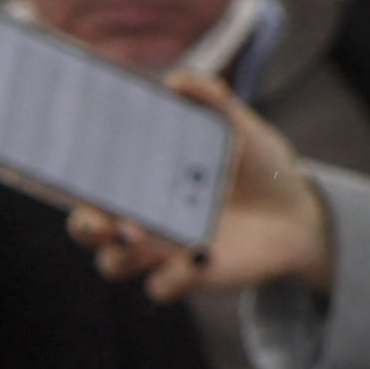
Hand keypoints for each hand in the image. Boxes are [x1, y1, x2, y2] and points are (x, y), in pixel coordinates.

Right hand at [72, 76, 326, 302]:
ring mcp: (160, 252)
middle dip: (85, 225)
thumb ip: (210, 102)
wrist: (297, 211)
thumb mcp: (238, 127)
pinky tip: (198, 260)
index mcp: (141, 180)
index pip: (91, 181)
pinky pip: (161, 288)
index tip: (72, 168)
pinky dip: (172, 278)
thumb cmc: (256, 165)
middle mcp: (139, 218)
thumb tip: (177, 81)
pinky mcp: (188, 278)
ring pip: (113, 264)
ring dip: (121, 254)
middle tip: (98, 219)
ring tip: (143, 236)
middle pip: (87, 230)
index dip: (72, 179)